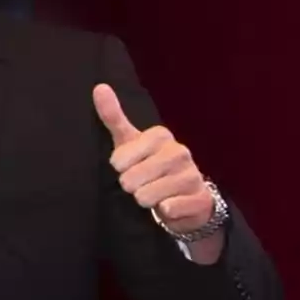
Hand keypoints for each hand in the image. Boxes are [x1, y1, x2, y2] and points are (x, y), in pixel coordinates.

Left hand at [92, 84, 211, 233]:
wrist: (186, 197)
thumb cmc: (151, 167)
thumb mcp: (130, 142)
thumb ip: (113, 117)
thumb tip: (99, 87)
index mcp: (161, 136)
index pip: (120, 158)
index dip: (119, 168)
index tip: (126, 167)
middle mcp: (179, 151)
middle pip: (132, 180)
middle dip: (131, 187)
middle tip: (141, 184)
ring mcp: (192, 175)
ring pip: (148, 196)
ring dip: (146, 200)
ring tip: (153, 195)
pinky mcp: (200, 198)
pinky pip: (169, 209)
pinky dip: (164, 212)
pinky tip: (169, 205)